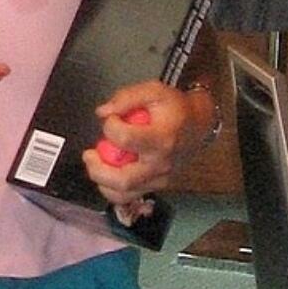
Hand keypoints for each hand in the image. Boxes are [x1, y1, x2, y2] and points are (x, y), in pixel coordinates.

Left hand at [82, 80, 195, 201]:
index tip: (111, 119)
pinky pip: (128, 197)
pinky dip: (111, 188)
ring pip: (124, 194)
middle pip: (123, 179)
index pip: (125, 139)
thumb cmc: (175, 108)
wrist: (199, 125)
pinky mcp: (156, 186)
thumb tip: (102, 112)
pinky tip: (106, 173)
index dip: (110, 126)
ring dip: (101, 181)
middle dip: (98, 169)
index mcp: (162, 139)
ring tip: (95, 164)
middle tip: (88, 154)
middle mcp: (160, 164)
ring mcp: (159, 179)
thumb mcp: (154, 91)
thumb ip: (126, 97)